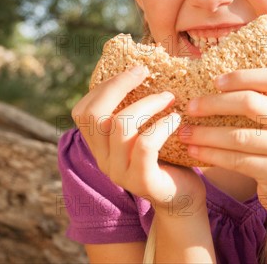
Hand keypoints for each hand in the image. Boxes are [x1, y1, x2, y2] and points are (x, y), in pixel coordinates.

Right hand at [72, 65, 206, 217]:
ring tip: (169, 97)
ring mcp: (119, 172)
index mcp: (99, 146)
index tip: (132, 72)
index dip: (103, 87)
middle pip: (94, 115)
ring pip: (120, 126)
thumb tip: (140, 68)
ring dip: (147, 103)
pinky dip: (162, 125)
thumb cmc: (166, 157)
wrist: (183, 199)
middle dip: (118, 86)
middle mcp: (103, 160)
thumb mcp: (142, 131)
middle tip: (144, 72)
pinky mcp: (142, 181)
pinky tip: (176, 119)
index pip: (83, 112)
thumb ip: (133, 110)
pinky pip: (145, 144)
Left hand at [178, 68, 266, 218]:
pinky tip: (194, 152)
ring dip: (206, 134)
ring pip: (240, 136)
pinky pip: (238, 160)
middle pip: (251, 103)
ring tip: (183, 133)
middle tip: (189, 107)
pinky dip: (212, 155)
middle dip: (214, 104)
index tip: (214, 82)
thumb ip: (257, 107)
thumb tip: (212, 86)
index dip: (242, 77)